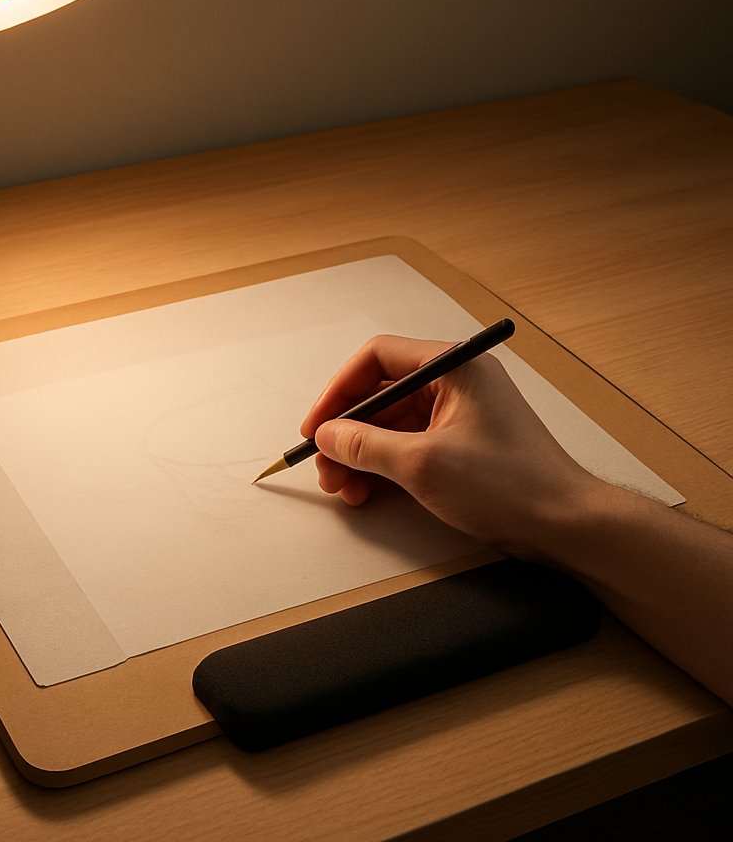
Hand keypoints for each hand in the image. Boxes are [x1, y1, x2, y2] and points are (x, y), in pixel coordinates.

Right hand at [300, 334, 596, 558]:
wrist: (566, 526)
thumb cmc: (515, 485)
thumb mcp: (423, 464)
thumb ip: (366, 446)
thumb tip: (329, 436)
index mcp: (455, 367)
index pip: (378, 358)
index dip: (339, 390)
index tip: (318, 424)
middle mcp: (456, 384)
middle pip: (381, 394)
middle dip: (347, 432)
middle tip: (326, 463)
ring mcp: (458, 416)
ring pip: (390, 425)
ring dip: (361, 454)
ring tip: (343, 486)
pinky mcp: (460, 446)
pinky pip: (408, 446)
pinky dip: (383, 467)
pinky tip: (367, 491)